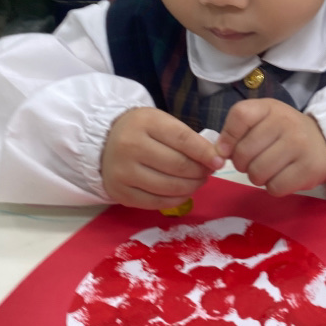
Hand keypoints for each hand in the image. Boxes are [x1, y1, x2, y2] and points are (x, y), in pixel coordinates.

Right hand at [101, 107, 223, 209]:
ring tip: (198, 181)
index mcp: (145, 123)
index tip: (219, 161)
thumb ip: (188, 139)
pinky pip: (157, 202)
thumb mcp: (163, 123)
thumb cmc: (143, 131)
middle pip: (178, 166)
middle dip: (200, 172)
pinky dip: (177, 199)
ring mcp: (123, 172)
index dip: (205, 153)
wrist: (106, 142)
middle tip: (208, 172)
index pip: (182, 139)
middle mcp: (130, 147)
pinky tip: (183, 191)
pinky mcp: (120, 193)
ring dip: (191, 187)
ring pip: (169, 187)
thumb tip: (215, 160)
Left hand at [216, 99, 325, 195]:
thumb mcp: (263, 120)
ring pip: (258, 173)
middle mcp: (287, 123)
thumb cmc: (285, 132)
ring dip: (257, 177)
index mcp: (270, 107)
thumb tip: (219, 153)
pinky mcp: (308, 169)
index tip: (228, 149)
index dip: (228, 137)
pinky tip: (282, 177)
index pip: (240, 115)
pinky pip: (275, 187)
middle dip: (242, 164)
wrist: (325, 143)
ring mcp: (300, 146)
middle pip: (244, 153)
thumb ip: (238, 130)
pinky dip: (273, 187)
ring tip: (269, 169)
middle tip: (255, 161)